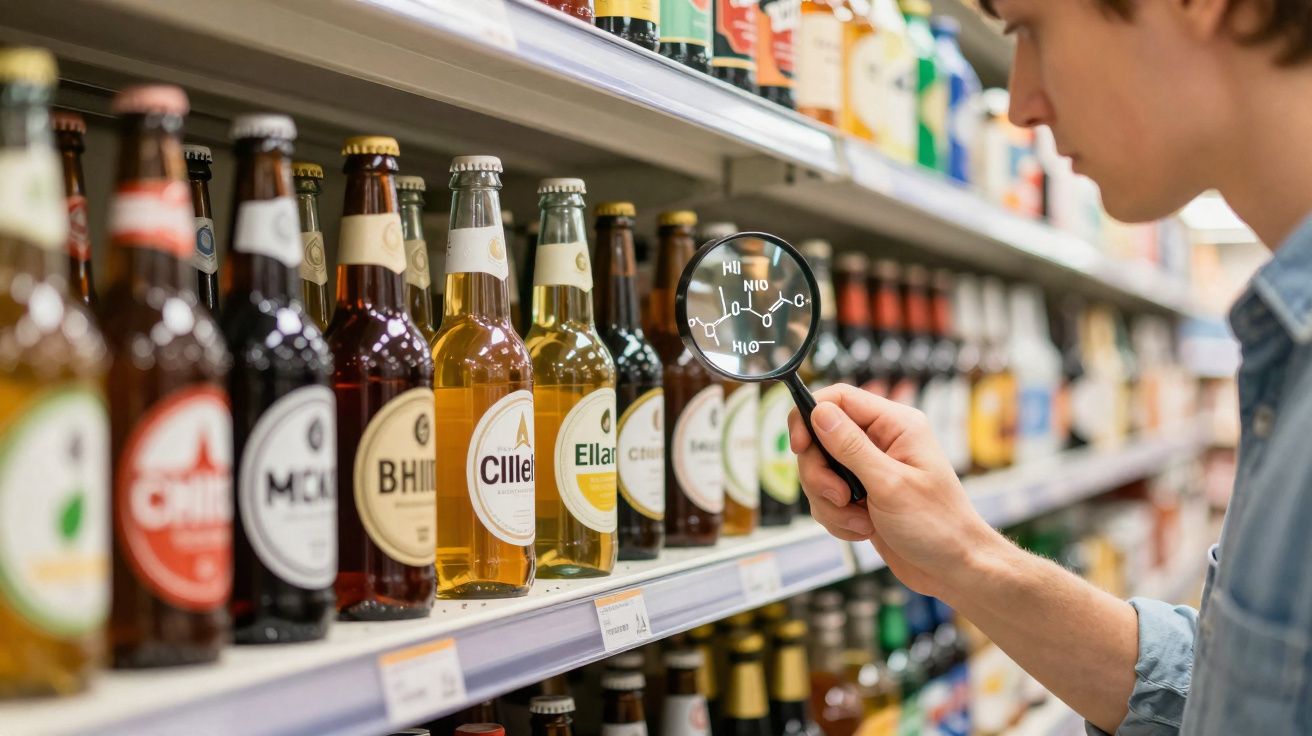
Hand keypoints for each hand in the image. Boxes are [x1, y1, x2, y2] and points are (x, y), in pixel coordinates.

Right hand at [788, 384, 1003, 599]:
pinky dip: (837, 518)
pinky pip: (827, 498)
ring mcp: (869, 469)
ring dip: (830, 503)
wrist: (954, 569)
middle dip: (820, 474)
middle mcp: (881, 441)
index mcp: (896, 425)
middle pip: (820, 438)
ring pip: (820, 472)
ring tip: (861, 522)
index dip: (810, 417)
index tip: (800, 447)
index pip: (838, 398)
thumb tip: (819, 412)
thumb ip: (851, 447)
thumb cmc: (938, 526)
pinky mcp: (861, 495)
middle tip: (840, 497)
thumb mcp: (890, 484)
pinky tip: (863, 530)